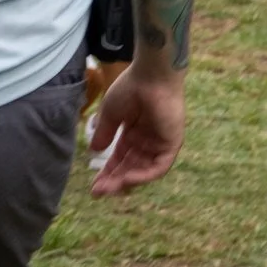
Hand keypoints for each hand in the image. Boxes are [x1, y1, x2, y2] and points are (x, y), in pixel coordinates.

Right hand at [89, 67, 184, 196]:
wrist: (150, 74)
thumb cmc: (131, 87)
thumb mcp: (111, 113)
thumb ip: (105, 133)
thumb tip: (94, 151)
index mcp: (134, 132)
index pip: (121, 159)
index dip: (107, 172)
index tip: (94, 186)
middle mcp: (147, 140)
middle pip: (131, 167)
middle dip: (114, 181)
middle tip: (98, 192)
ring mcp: (160, 142)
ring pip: (144, 170)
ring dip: (126, 181)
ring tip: (109, 188)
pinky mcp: (172, 143)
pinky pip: (159, 167)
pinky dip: (144, 175)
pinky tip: (127, 179)